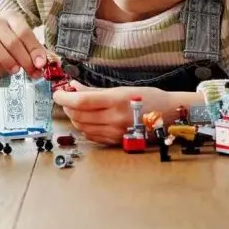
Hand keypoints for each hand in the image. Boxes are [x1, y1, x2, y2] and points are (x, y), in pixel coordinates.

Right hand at [0, 13, 47, 77]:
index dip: (34, 50)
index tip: (41, 64)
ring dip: (6, 60)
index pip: (24, 32)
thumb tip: (43, 64)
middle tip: (30, 71)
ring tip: (15, 70)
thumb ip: (35, 53)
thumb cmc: (12, 48)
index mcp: (12, 18)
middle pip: (11, 40)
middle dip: (23, 59)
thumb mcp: (26, 47)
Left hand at [53, 82, 186, 144]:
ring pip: (82, 127)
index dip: (64, 97)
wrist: (171, 115)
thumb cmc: (149, 97)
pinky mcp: (116, 141)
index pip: (81, 101)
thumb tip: (74, 87)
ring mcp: (115, 133)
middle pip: (78, 115)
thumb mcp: (121, 89)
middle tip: (66, 98)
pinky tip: (86, 119)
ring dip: (73, 117)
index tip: (57, 93)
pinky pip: (92, 136)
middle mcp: (114, 119)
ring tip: (75, 108)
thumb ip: (95, 90)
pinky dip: (84, 127)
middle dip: (67, 107)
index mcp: (116, 101)